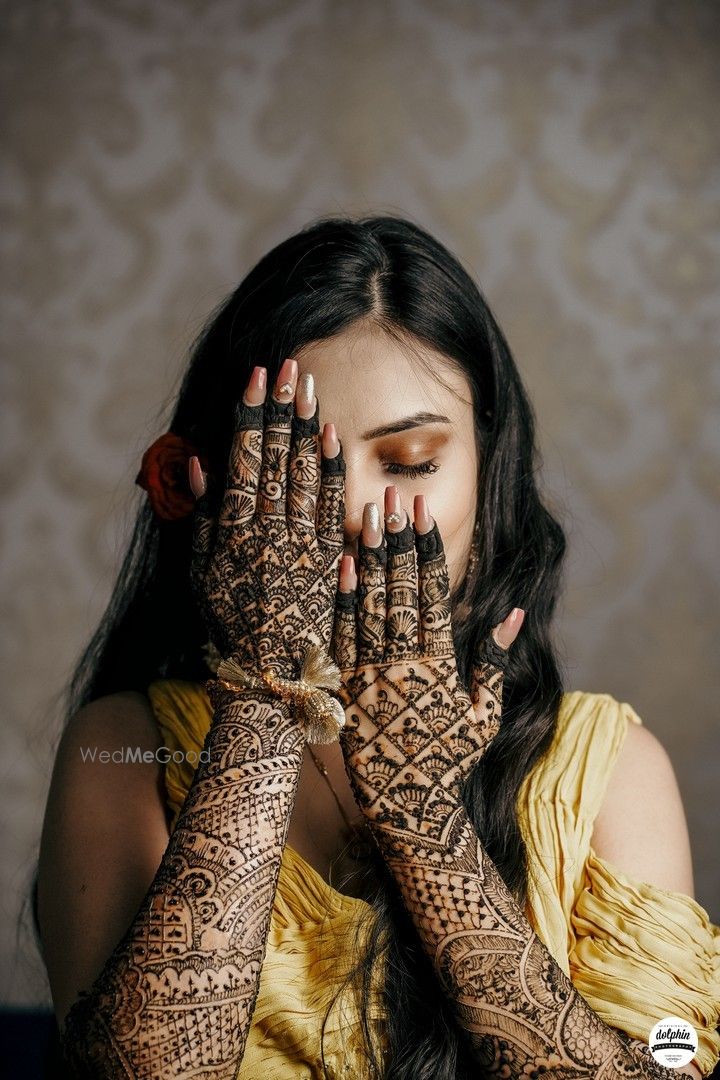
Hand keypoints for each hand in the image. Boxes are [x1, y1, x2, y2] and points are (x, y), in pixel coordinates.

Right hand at [188, 360, 345, 678]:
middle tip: (288, 366)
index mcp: (231, 529)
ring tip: (308, 388)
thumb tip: (202, 462)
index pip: (243, 458)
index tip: (257, 377)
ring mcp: (300, 541)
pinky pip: (331, 506)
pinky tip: (332, 437)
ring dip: (306, 427)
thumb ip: (202, 516)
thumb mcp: (200, 571)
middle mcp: (267, 529)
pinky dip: (331, 470)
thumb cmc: (228, 621)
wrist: (270, 673)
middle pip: (277, 457)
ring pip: (305, 474)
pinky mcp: (327, 557)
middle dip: (282, 409)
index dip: (251, 415)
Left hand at [331, 488, 522, 833]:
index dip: (428, 549)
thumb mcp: (484, 714)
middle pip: (399, 590)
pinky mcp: (344, 689)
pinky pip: (341, 636)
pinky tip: (343, 563)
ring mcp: (371, 676)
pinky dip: (342, 598)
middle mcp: (404, 665)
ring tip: (368, 514)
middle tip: (393, 495)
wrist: (408, 807)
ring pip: (369, 606)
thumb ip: (493, 661)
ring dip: (370, 557)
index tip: (423, 512)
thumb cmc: (452, 760)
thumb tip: (512, 611)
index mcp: (440, 666)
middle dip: (397, 539)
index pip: (433, 593)